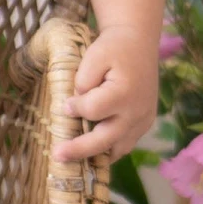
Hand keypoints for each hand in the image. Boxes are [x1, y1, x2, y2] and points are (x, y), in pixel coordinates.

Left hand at [52, 24, 159, 162]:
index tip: (66, 104)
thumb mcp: (94, 56)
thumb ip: (83, 82)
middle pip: (105, 139)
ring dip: (95, 156)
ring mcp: (143, 121)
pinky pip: (125, 144)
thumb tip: (75, 108)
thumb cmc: (113, 48)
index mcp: (124, 92)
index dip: (76, 108)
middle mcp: (137, 111)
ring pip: (118, 149)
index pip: (93, 110)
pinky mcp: (144, 124)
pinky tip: (91, 151)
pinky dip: (108, 149)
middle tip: (57, 155)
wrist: (138, 43)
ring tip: (73, 160)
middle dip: (79, 149)